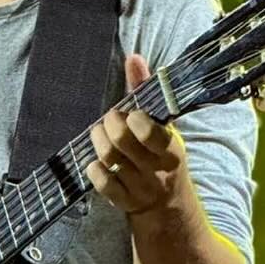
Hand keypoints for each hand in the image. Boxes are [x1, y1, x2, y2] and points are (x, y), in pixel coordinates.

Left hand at [87, 52, 186, 215]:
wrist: (169, 205)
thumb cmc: (161, 154)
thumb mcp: (163, 125)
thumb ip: (147, 91)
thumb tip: (133, 58)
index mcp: (170, 149)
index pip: (150, 132)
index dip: (134, 118)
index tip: (131, 114)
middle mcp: (156, 170)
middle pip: (121, 142)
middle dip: (109, 124)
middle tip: (110, 120)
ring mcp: (140, 188)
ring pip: (109, 159)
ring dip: (98, 141)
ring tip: (100, 134)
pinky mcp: (124, 202)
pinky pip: (102, 183)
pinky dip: (94, 169)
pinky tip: (97, 162)